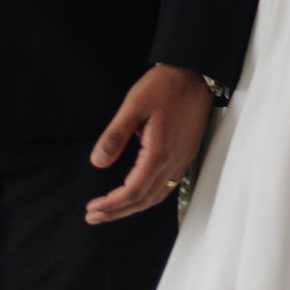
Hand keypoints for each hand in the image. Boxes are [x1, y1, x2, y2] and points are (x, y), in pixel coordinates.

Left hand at [85, 64, 212, 223]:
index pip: (133, 191)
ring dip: (132, 207)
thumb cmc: (168, 85)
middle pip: (144, 200)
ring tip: (112, 210)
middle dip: (117, 212)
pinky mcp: (185, 154)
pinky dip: (148, 197)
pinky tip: (138, 193)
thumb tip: (98, 161)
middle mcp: (173, 162)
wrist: (196, 73)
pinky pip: (166, 186)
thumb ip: (115, 135)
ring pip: (156, 197)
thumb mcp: (134, 105)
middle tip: (95, 216)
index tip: (93, 208)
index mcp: (159, 152)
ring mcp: (182, 160)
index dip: (112, 204)